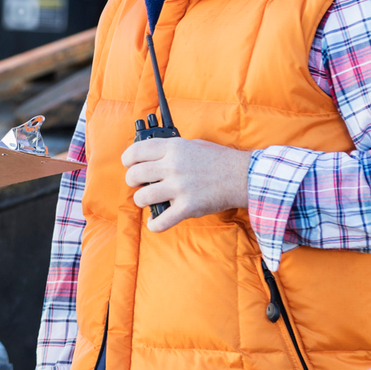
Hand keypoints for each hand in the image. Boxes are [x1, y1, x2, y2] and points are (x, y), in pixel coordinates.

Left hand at [121, 137, 251, 231]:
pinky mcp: (187, 207)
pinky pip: (161, 221)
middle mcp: (173, 166)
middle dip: (132, 181)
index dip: (128, 159)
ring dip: (142, 201)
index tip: (128, 164)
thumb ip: (172, 150)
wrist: (242, 177)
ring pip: (142, 197)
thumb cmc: (219, 160)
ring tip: (148, 200)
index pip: (137, 151)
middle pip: (135, 175)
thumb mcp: (193, 144)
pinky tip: (155, 223)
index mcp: (173, 148)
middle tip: (138, 184)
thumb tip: (153, 158)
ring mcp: (180, 187)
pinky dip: (155, 225)